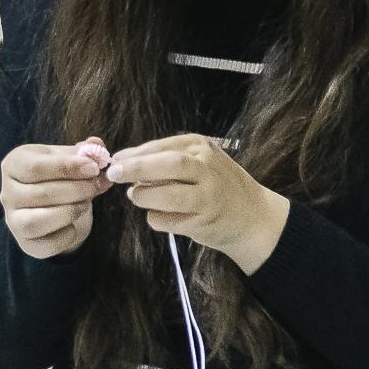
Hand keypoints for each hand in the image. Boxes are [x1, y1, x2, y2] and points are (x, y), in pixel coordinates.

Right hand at [0, 137, 112, 258]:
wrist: (54, 206)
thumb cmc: (60, 176)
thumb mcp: (70, 158)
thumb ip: (85, 151)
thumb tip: (96, 145)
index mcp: (14, 164)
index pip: (35, 167)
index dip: (67, 168)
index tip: (94, 168)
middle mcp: (7, 192)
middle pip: (41, 194)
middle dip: (77, 189)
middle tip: (99, 185)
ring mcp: (13, 220)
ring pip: (37, 221)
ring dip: (70, 211)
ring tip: (86, 203)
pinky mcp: (26, 243)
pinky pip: (48, 243)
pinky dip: (68, 234)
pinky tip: (76, 223)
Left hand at [106, 134, 289, 274]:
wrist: (254, 218)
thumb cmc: (218, 186)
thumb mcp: (200, 161)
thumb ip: (165, 158)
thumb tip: (123, 158)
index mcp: (203, 148)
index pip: (163, 146)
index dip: (135, 153)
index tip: (115, 160)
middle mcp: (208, 170)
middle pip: (168, 164)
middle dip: (136, 168)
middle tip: (114, 173)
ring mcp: (208, 197)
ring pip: (168, 195)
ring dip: (144, 196)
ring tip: (136, 196)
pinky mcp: (204, 222)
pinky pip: (168, 221)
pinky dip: (156, 219)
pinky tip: (159, 215)